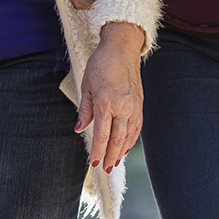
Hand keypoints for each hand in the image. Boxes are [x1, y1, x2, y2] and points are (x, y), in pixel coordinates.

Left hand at [76, 22, 144, 171]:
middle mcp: (122, 107)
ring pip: (129, 135)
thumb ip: (85, 110)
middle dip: (111, 156)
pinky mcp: (139, 104)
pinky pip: (136, 127)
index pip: (102, 135)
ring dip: (122, 151)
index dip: (99, 151)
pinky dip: (131, 139)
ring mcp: (133, 106)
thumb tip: (80, 129)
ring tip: (115, 162)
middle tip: (106, 169)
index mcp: (106, 102)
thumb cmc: (102, 64)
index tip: (95, 162)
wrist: (122, 49)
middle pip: (117, 139)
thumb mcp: (86, 85)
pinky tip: (125, 146)